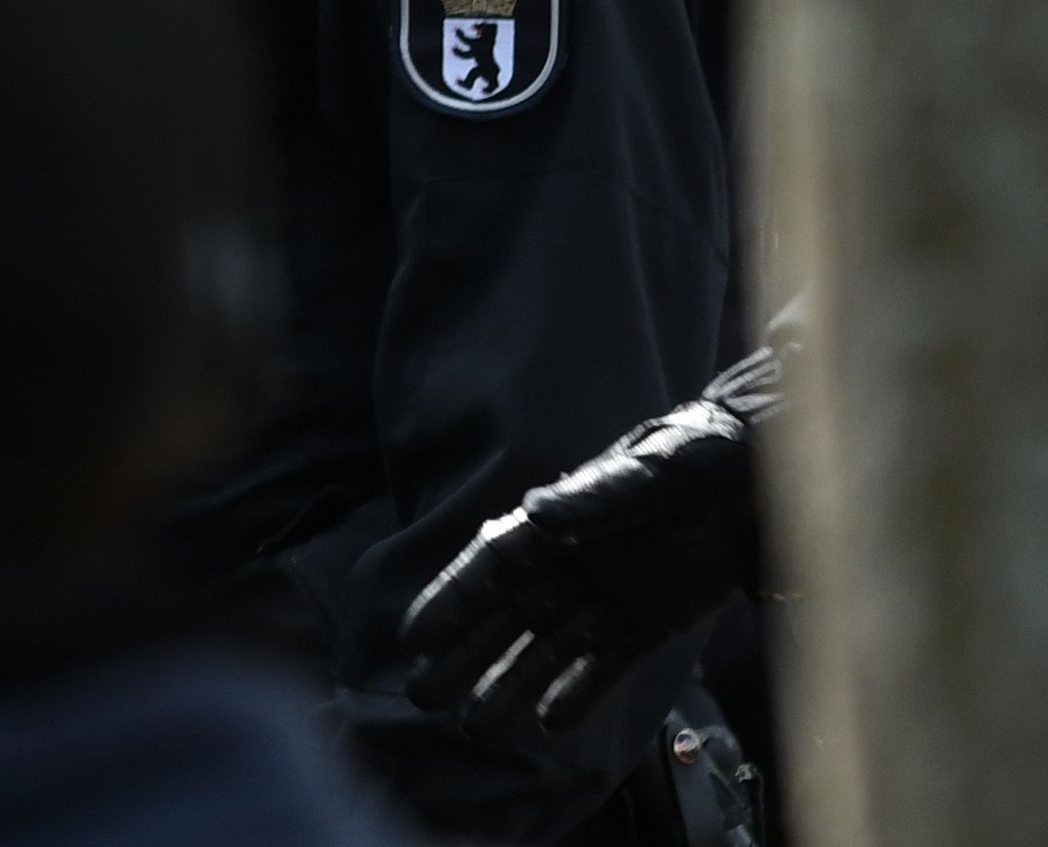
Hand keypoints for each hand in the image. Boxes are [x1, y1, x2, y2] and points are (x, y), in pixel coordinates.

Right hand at [403, 369, 772, 732]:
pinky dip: (580, 692)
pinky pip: (607, 663)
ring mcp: (612, 594)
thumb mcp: (653, 473)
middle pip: (508, 616)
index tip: (414, 638)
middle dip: (466, 655)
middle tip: (423, 697)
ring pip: (549, 647)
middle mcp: (574, 562)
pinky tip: (551, 722)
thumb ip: (598, 499)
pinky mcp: (655, 622)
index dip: (452, 601)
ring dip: (512, 683)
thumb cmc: (702, 456)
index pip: (492, 566)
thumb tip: (535, 514)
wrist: (769, 476)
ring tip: (478, 726)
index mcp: (561, 522)